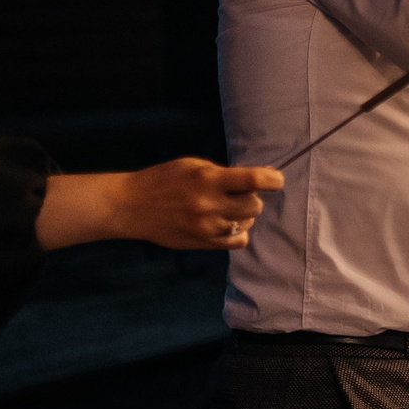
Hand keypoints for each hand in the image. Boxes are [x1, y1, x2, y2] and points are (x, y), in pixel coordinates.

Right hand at [38, 158, 283, 250]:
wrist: (131, 206)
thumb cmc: (164, 180)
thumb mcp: (193, 165)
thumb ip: (223, 173)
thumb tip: (258, 178)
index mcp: (207, 179)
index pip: (253, 180)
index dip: (272, 179)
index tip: (276, 180)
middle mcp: (209, 205)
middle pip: (254, 205)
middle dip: (253, 197)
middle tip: (241, 193)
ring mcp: (206, 227)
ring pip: (248, 223)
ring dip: (245, 215)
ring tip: (229, 207)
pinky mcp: (202, 242)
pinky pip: (237, 241)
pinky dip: (238, 232)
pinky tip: (227, 223)